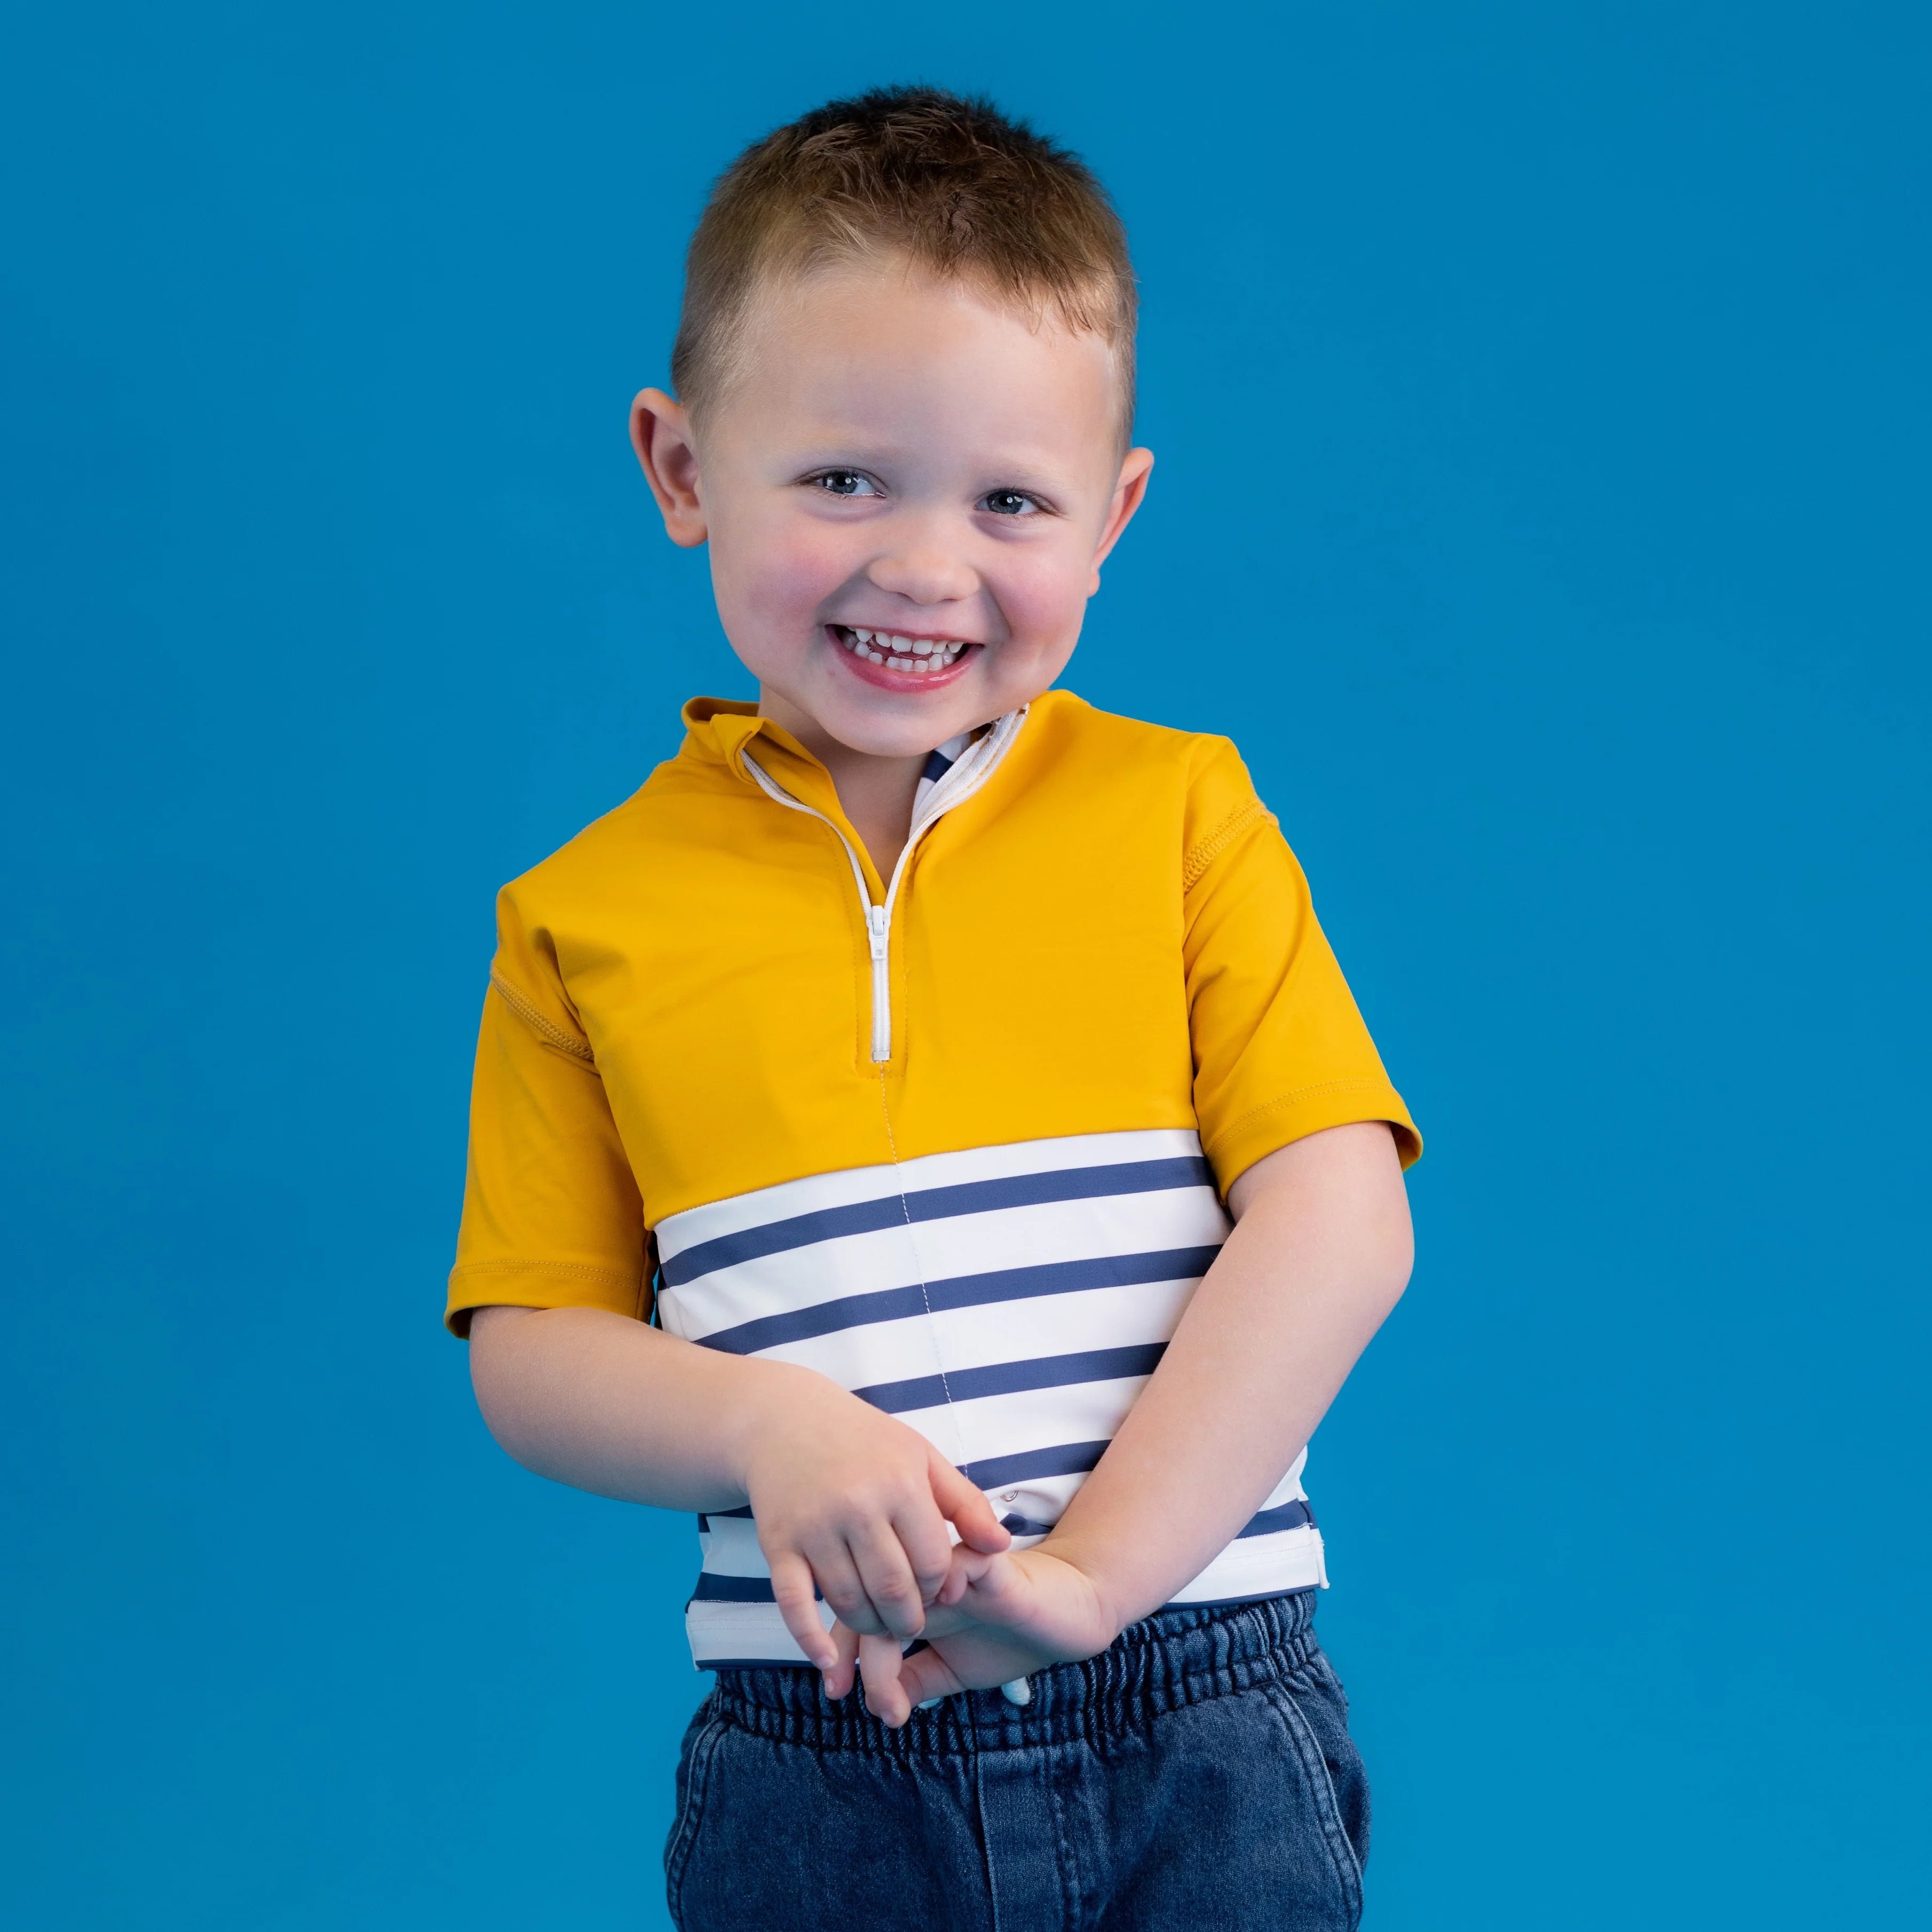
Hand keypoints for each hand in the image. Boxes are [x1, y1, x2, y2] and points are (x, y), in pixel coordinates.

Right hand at [737, 1364, 1008, 1668]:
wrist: (785, 1421)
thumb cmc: (865, 1442)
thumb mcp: (923, 1458)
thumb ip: (966, 1503)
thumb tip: (1002, 1546)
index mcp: (900, 1485)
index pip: (932, 1563)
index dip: (939, 1587)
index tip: (934, 1591)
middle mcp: (857, 1506)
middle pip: (892, 1590)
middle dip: (908, 1619)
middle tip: (911, 1623)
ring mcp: (813, 1527)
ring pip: (848, 1602)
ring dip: (869, 1627)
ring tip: (880, 1627)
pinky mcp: (778, 1543)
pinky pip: (794, 1604)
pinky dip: (809, 1639)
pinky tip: (827, 1660)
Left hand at [828, 1544, 1121, 1725]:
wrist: (1068, 1619)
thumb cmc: (1008, 1639)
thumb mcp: (951, 1670)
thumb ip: (914, 1681)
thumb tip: (876, 1706)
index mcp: (912, 1601)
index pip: (859, 1611)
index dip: (840, 1648)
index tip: (836, 1693)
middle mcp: (926, 1580)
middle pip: (873, 1595)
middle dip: (860, 1648)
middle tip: (865, 1698)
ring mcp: (956, 1569)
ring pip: (907, 1581)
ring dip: (891, 1629)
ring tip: (893, 1682)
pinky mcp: (993, 1564)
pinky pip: (963, 1560)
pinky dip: (948, 1580)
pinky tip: (941, 1613)